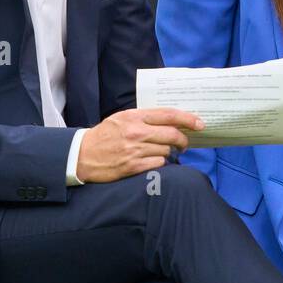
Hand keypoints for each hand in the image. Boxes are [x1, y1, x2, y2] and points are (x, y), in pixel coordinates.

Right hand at [76, 108, 204, 182]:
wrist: (82, 155)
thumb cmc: (105, 135)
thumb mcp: (122, 118)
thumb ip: (144, 118)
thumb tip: (170, 120)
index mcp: (134, 117)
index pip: (168, 115)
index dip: (188, 118)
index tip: (200, 123)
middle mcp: (136, 132)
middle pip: (172, 134)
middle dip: (184, 139)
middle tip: (185, 142)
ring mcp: (135, 150)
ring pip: (166, 150)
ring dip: (170, 151)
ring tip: (165, 151)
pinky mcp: (132, 167)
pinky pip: (158, 163)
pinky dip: (160, 161)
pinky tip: (154, 159)